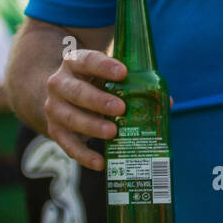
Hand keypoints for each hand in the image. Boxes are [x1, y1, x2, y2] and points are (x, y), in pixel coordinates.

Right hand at [44, 49, 126, 170]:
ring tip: (113, 133)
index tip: (123, 72)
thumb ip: (132, 84)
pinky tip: (101, 162)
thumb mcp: (106, 76)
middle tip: (121, 108)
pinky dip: (84, 155)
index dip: (104, 66)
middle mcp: (59, 84)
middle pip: (76, 91)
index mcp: (75, 63)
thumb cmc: (93, 82)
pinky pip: (67, 144)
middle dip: (98, 100)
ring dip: (92, 126)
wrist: (61, 96)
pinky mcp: (55, 130)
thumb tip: (167, 101)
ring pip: (70, 117)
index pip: (87, 60)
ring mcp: (54, 108)